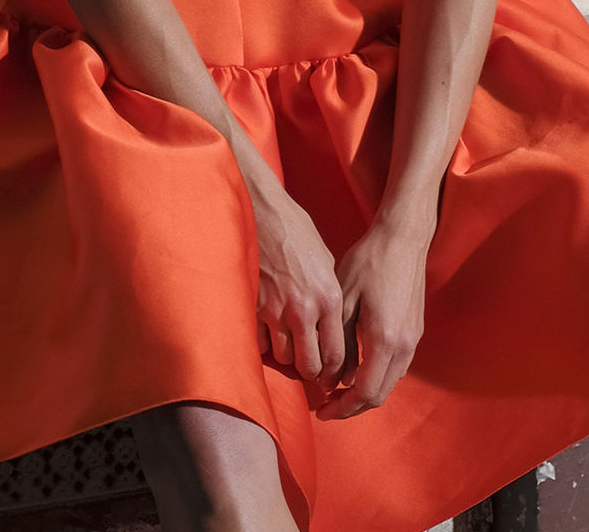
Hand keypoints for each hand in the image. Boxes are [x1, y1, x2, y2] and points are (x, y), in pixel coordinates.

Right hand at [251, 184, 346, 390]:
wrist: (262, 212)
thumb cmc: (296, 232)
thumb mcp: (325, 262)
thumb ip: (328, 297)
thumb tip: (330, 326)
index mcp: (328, 297)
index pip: (337, 353)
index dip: (335, 372)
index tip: (332, 376)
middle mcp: (304, 309)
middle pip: (310, 364)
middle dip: (312, 372)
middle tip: (311, 371)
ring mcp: (275, 310)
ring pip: (283, 358)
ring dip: (288, 358)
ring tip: (291, 352)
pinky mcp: (251, 307)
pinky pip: (260, 344)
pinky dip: (265, 345)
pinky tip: (270, 336)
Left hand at [317, 216, 430, 419]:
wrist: (402, 239)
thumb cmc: (368, 263)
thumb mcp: (343, 303)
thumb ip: (338, 346)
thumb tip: (331, 381)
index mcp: (385, 340)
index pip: (365, 393)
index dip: (341, 408)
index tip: (320, 410)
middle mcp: (404, 346)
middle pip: (379, 395)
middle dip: (351, 406)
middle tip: (325, 405)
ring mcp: (413, 339)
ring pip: (390, 383)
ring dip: (364, 392)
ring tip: (336, 388)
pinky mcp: (415, 331)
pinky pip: (396, 367)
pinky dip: (376, 377)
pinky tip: (356, 368)